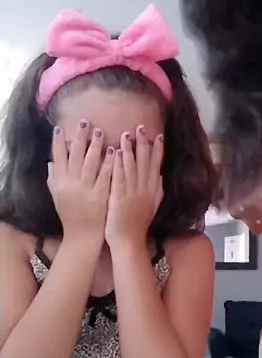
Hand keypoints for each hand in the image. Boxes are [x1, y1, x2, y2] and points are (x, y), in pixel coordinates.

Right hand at [47, 121, 113, 239]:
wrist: (83, 235)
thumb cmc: (70, 215)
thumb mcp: (57, 196)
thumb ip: (53, 178)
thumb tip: (50, 161)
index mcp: (60, 183)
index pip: (57, 158)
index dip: (57, 143)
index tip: (59, 128)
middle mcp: (71, 185)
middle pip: (74, 156)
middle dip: (79, 138)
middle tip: (85, 122)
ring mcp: (87, 190)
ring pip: (90, 163)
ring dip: (94, 146)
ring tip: (99, 131)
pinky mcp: (101, 195)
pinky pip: (106, 176)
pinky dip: (109, 162)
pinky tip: (114, 150)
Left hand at [105, 126, 163, 246]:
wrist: (129, 241)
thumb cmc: (138, 225)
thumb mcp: (153, 206)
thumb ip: (157, 190)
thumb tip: (160, 176)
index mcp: (154, 190)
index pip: (157, 166)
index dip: (157, 150)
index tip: (158, 136)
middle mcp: (145, 189)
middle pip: (145, 162)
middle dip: (143, 143)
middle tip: (141, 127)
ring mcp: (133, 193)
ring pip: (132, 166)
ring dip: (130, 149)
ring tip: (127, 134)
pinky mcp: (119, 197)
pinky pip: (120, 177)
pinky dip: (119, 163)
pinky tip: (116, 151)